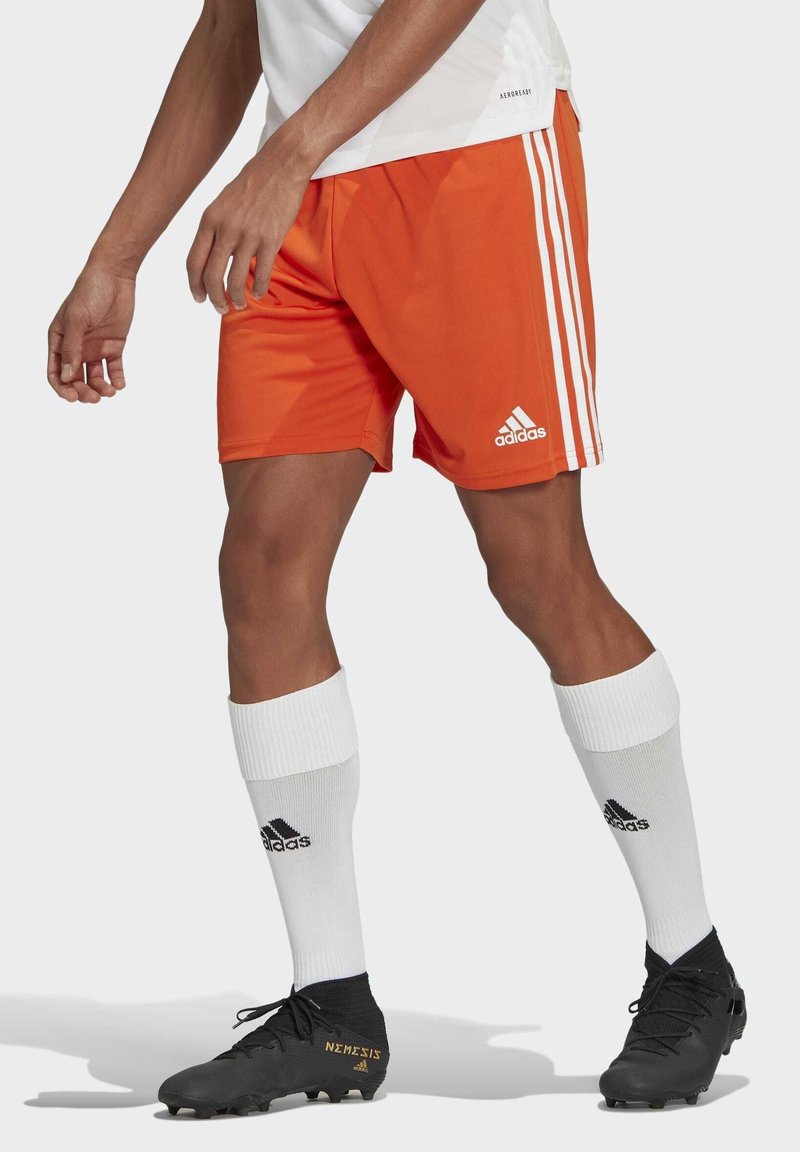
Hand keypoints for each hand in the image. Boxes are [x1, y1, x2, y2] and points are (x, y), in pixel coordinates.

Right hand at [47, 265, 135, 402]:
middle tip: (94, 398)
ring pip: (94, 378)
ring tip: (110, 392)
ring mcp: (95, 348)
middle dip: (83, 392)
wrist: (114, 277)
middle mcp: (76, 347)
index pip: (56, 372)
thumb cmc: (88, 293)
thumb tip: (67, 377)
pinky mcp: (114, 346)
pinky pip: (114, 369)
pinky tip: (120, 384)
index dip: (62, 388)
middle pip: (75, 380)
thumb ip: (72, 348)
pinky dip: (117, 379)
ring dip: (100, 389)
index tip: (73, 397)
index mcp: (59, 341)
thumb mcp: (77, 320)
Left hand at [186, 145, 310, 312]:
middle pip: (211, 276)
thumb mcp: (223, 203)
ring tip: (240, 304)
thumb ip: (214, 229)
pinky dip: (258, 289)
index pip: (194, 262)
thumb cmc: (252, 184)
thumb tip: (211, 257)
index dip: (194, 285)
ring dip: (236, 299)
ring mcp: (248, 235)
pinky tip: (259, 293)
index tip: (199, 298)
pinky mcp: (270, 239)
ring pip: (235, 280)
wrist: (281, 165)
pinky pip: (261, 274)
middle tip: (220, 308)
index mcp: (209, 220)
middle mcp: (225, 229)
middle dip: (214, 299)